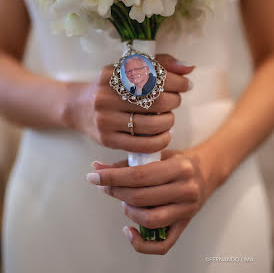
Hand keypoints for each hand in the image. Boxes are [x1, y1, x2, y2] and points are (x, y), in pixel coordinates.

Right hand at [63, 55, 194, 152]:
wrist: (79, 107)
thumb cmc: (112, 87)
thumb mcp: (129, 69)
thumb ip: (160, 64)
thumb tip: (188, 68)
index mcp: (113, 74)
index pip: (154, 76)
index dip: (177, 81)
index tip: (185, 84)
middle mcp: (106, 96)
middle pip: (156, 101)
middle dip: (174, 101)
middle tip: (175, 101)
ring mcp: (105, 120)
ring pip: (152, 125)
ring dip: (169, 121)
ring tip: (168, 117)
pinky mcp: (107, 140)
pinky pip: (143, 145)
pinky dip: (161, 141)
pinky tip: (164, 134)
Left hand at [87, 143, 220, 254]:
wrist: (207, 170)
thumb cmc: (179, 161)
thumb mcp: (158, 154)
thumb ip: (129, 162)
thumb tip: (97, 168)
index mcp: (179, 168)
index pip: (139, 175)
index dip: (113, 177)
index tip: (94, 176)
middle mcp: (185, 189)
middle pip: (141, 197)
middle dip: (116, 191)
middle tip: (104, 186)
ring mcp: (186, 210)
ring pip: (150, 220)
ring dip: (129, 212)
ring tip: (124, 202)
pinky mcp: (185, 224)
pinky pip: (162, 244)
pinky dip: (141, 243)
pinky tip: (130, 230)